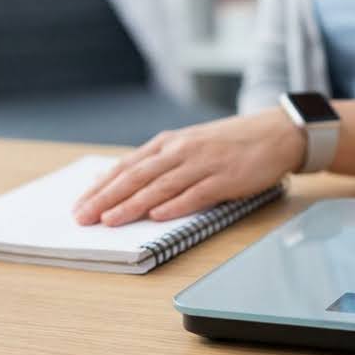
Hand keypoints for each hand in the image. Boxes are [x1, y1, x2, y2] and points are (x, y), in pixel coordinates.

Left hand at [72, 108, 305, 225]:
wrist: (274, 133)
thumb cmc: (230, 144)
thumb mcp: (190, 146)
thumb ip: (161, 163)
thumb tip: (124, 185)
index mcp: (170, 143)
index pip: (127, 166)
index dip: (101, 186)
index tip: (79, 204)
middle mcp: (182, 151)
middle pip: (137, 176)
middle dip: (107, 198)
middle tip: (83, 217)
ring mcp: (203, 164)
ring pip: (160, 186)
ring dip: (133, 204)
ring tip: (110, 220)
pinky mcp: (225, 178)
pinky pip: (196, 193)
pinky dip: (175, 205)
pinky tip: (158, 216)